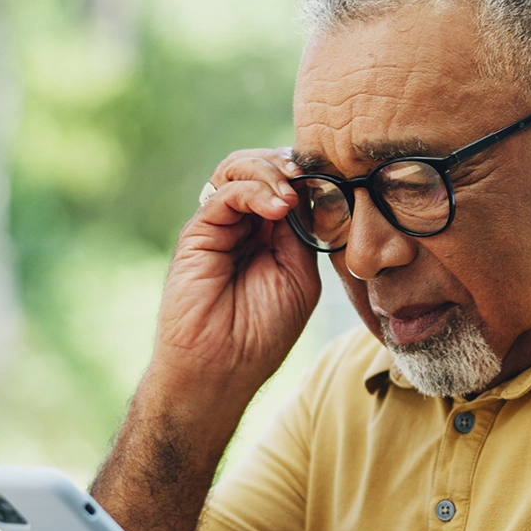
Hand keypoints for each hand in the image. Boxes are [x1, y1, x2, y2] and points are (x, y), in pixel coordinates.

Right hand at [153, 148, 321, 397]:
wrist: (222, 367)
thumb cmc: (263, 332)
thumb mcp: (300, 276)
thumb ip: (303, 232)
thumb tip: (308, 191)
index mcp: (270, 233)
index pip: (286, 182)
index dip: (307, 174)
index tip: (332, 178)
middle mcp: (242, 223)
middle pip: (261, 166)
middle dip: (288, 164)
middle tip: (308, 177)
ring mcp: (219, 225)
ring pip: (238, 169)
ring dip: (270, 171)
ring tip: (291, 194)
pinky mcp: (198, 233)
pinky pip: (224, 193)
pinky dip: (254, 190)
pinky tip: (277, 207)